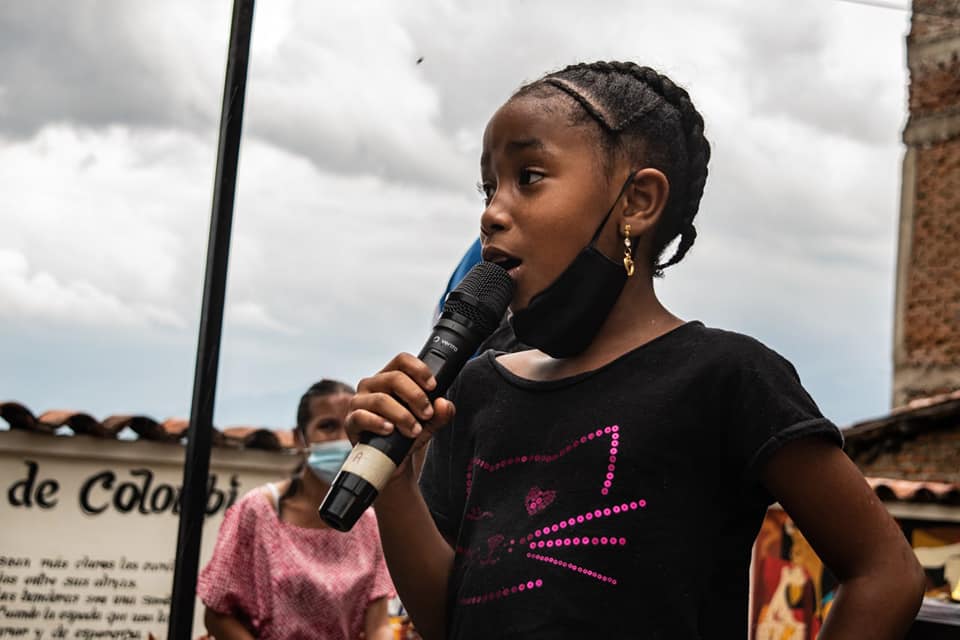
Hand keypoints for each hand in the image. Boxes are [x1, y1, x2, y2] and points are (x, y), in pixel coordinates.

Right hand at [345, 353, 455, 477]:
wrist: (392, 460)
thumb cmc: (406, 433)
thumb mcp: (428, 423)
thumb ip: (440, 413)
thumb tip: (443, 404)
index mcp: (390, 377)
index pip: (402, 360)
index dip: (419, 370)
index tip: (433, 386)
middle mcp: (372, 385)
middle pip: (394, 378)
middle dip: (416, 397)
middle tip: (427, 414)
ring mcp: (359, 402)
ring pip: (381, 399)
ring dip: (403, 415)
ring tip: (414, 430)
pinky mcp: (351, 421)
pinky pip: (362, 416)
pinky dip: (378, 423)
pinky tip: (390, 430)